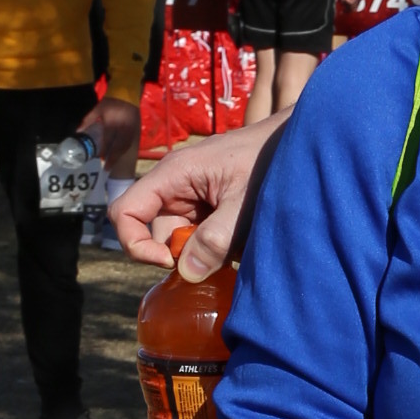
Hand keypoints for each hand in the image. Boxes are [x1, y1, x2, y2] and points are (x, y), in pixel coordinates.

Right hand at [113, 128, 266, 276]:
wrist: (295, 145)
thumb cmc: (268, 161)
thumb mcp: (243, 204)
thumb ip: (214, 239)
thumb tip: (186, 273)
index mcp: (172, 175)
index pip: (124, 212)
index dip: (136, 244)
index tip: (168, 262)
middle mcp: (174, 185)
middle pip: (156, 232)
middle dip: (183, 253)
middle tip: (218, 258)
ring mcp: (190, 195)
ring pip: (180, 237)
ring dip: (204, 251)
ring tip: (237, 245)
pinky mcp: (207, 205)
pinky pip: (199, 234)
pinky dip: (217, 245)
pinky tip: (241, 241)